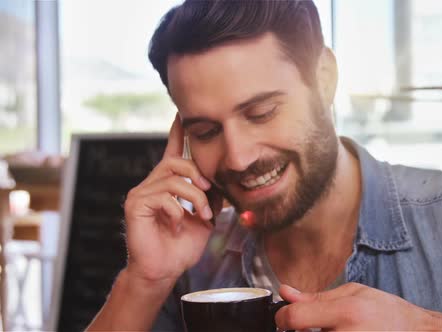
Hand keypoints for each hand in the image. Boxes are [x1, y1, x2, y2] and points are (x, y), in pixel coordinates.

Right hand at [123, 114, 222, 283]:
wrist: (164, 270)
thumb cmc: (181, 246)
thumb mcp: (204, 218)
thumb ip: (210, 197)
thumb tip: (219, 180)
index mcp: (168, 185)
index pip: (172, 152)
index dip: (177, 132)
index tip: (182, 113)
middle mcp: (152, 184)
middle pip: (177, 162)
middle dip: (199, 176)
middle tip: (209, 195)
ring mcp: (141, 193)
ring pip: (174, 179)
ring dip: (195, 198)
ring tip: (202, 216)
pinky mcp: (135, 205)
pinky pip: (163, 197)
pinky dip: (177, 212)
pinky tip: (176, 225)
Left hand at [275, 283, 441, 330]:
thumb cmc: (388, 313)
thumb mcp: (355, 293)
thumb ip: (317, 297)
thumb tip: (285, 293)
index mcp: (347, 313)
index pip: (293, 319)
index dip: (283, 317)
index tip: (285, 318)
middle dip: (300, 331)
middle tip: (308, 327)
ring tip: (331, 330)